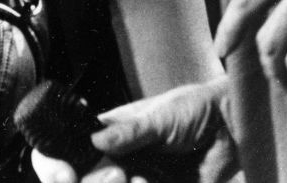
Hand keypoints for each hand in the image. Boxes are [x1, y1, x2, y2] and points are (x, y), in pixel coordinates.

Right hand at [30, 78, 238, 182]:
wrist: (234, 131)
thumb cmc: (197, 111)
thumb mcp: (163, 115)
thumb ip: (131, 131)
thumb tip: (96, 143)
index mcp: (104, 136)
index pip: (59, 152)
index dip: (53, 167)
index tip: (65, 176)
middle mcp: (112, 163)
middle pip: (78, 182)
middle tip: (119, 175)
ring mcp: (133, 182)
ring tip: (141, 181)